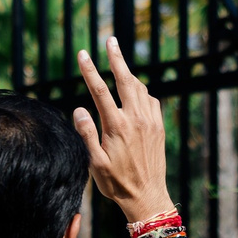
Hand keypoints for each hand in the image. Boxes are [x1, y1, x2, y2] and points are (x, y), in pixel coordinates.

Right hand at [71, 35, 172, 223]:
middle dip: (116, 58)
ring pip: (140, 88)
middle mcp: (135, 119)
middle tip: (110, 40)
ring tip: (119, 63)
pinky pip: (151, 101)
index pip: (99, 90)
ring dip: (129, 73)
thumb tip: (78, 109)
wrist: (147, 197)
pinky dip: (142, 91)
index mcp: (116, 126)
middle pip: (125, 79)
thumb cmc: (117, 183)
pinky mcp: (159, 127)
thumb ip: (87, 134)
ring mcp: (150, 121)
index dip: (89, 70)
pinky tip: (136, 92)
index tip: (83, 54)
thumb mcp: (95, 163)